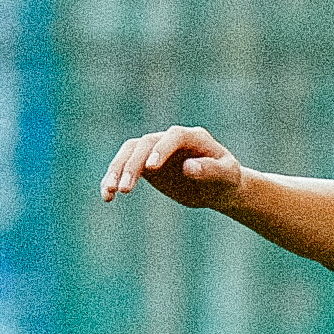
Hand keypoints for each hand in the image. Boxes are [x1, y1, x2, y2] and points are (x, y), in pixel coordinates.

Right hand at [101, 124, 247, 211]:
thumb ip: (211, 170)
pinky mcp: (144, 162)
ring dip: (117, 170)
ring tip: (110, 193)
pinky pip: (124, 166)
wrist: (217, 186)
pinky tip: (107, 197)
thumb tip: (188, 167)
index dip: (161, 149)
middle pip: (146, 143)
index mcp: (194, 137)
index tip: (151, 168)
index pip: (174, 136)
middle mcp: (170, 138)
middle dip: (133, 165)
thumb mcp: (227, 175)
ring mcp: (155, 148)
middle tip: (125, 190)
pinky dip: (113, 179)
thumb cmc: (226, 179)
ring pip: (129, 152)